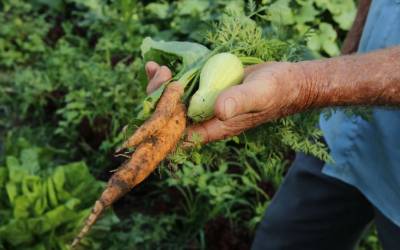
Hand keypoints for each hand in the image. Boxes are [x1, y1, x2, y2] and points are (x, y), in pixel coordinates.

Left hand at [145, 61, 307, 143]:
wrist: (285, 81)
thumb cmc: (275, 90)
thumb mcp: (259, 94)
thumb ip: (240, 101)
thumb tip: (219, 110)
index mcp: (215, 128)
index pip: (179, 134)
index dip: (163, 121)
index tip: (160, 97)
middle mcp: (205, 118)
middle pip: (170, 117)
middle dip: (157, 97)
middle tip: (160, 73)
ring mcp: (204, 104)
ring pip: (172, 101)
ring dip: (158, 86)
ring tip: (156, 67)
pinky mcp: (205, 89)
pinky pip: (181, 87)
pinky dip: (167, 78)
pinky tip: (158, 65)